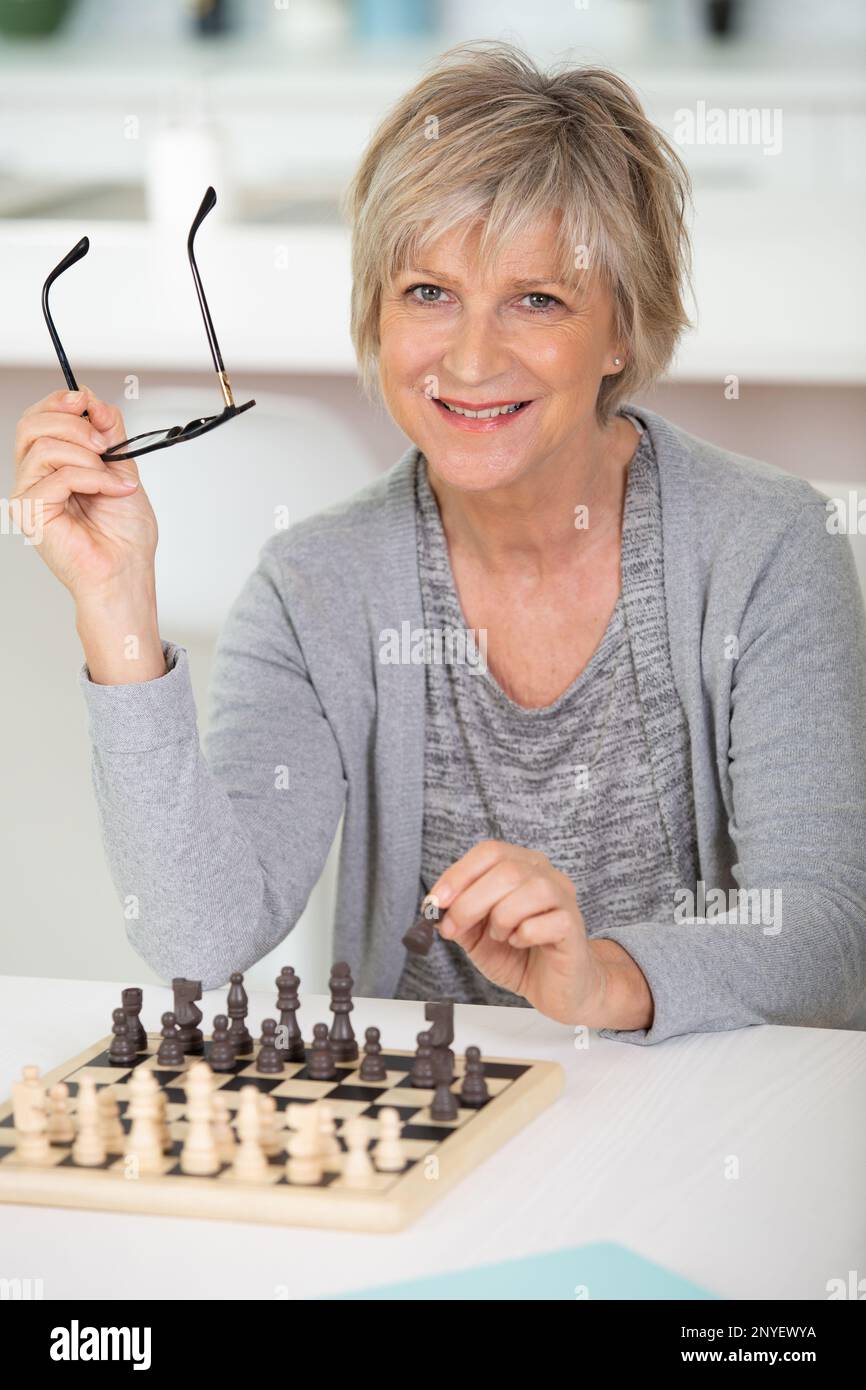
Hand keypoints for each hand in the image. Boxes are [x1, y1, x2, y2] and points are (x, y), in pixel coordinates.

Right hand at [12, 386, 158, 603]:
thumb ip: (108, 432)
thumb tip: (92, 401)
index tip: (87, 400)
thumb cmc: (124, 536)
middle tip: (103, 443)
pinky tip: (110, 491)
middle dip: (73, 424)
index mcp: (52, 466)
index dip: (60, 402)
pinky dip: (93, 478)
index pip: (38, 419)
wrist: (127, 572)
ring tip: (110, 479)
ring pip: (45, 447)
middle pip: (31, 425)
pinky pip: (59, 475)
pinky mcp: (31, 511)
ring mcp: (29, 494)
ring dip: (88, 457)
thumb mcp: (122, 468)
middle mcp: (35, 478)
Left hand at [426, 840, 606, 1023]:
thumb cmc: (519, 955)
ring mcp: (563, 899)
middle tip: (453, 929)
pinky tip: (521, 943)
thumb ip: (459, 918)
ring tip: (500, 936)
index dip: (459, 874)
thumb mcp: (478, 936)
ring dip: (502, 917)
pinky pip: (546, 922)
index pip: (490, 852)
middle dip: (470, 902)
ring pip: (531, 890)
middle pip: (507, 870)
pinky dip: (524, 935)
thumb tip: (436, 907)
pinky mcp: (572, 926)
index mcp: (521, 867)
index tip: (435, 901)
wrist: (556, 987)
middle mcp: (546, 875)